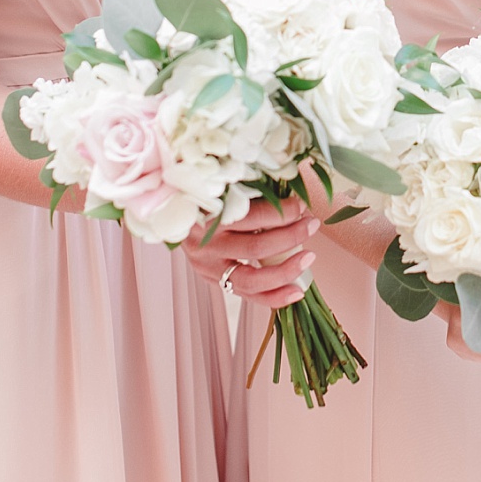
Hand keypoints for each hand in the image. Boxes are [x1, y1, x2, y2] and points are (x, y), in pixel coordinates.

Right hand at [183, 196, 318, 308]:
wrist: (169, 212)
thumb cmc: (204, 193)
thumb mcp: (222, 185)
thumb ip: (251, 189)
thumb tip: (294, 191)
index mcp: (207, 214)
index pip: (253, 217)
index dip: (283, 212)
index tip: (302, 205)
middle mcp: (205, 245)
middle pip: (256, 247)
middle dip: (291, 236)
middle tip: (311, 224)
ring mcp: (207, 267)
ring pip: (251, 279)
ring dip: (286, 270)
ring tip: (309, 258)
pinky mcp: (211, 280)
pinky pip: (246, 294)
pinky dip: (274, 296)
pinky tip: (296, 292)